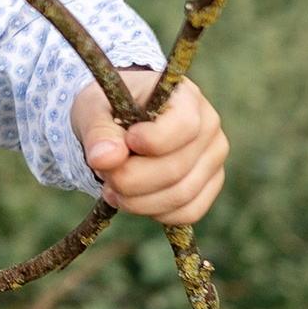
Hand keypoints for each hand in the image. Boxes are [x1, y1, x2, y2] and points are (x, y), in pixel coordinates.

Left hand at [70, 69, 227, 224]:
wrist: (122, 123)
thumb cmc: (110, 110)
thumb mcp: (94, 111)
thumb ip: (98, 133)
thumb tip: (104, 159)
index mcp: (186, 96)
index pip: (183, 126)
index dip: (150, 142)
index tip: (125, 142)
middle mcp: (209, 126)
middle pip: (176, 168)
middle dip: (130, 179)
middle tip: (104, 175)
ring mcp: (213, 157)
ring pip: (181, 195)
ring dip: (138, 201)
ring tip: (111, 188)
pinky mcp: (210, 183)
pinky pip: (188, 211)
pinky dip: (155, 212)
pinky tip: (132, 199)